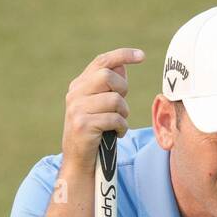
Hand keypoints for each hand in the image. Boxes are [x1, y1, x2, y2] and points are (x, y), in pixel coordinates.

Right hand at [61, 47, 144, 171]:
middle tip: (122, 107)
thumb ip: (109, 87)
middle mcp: (75, 94)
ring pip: (114, 99)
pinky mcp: (83, 125)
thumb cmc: (95, 132)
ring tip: (118, 123)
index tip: (141, 56)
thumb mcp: (100, 106)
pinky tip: (117, 134)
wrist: (79, 161)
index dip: (122, 55)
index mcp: (79, 86)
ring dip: (123, 113)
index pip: (101, 62)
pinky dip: (122, 127)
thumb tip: (122, 65)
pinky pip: (114, 119)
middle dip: (123, 90)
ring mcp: (77, 109)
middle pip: (108, 76)